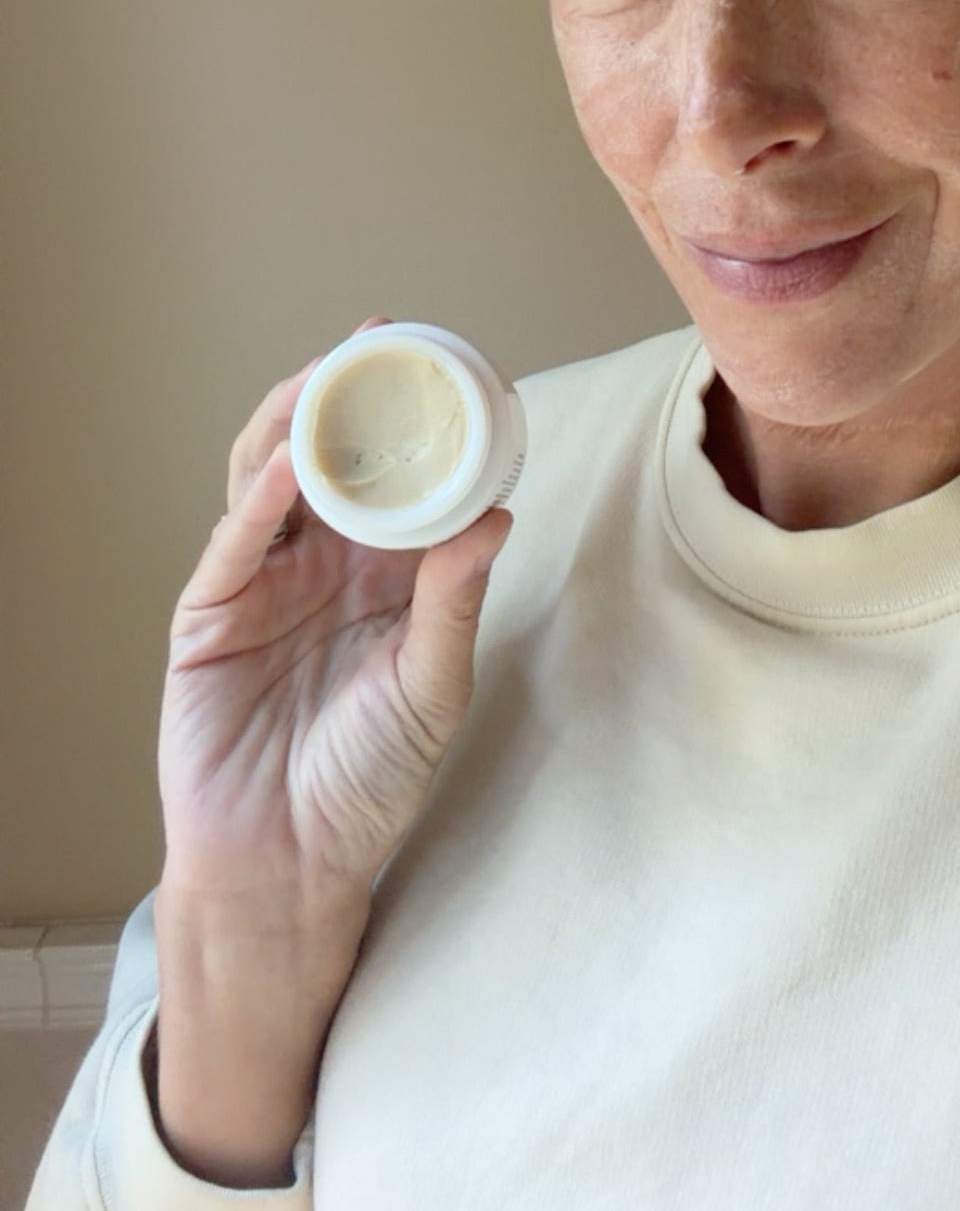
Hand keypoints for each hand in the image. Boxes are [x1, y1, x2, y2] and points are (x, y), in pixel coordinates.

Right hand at [157, 316, 512, 922]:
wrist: (287, 867)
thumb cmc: (366, 785)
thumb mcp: (431, 690)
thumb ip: (455, 603)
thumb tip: (499, 517)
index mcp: (383, 579)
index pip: (399, 481)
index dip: (417, 426)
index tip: (448, 370)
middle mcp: (322, 567)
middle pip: (332, 461)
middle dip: (350, 399)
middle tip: (379, 343)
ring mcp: (262, 585)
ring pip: (271, 480)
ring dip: (297, 423)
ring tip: (327, 376)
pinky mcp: (210, 616)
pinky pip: (236, 542)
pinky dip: (260, 496)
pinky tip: (288, 460)